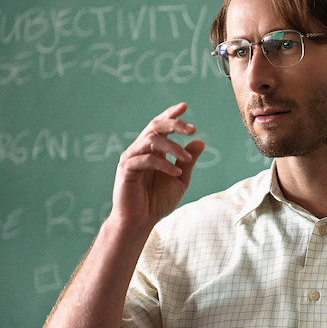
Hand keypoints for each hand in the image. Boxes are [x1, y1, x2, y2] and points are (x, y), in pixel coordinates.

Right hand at [110, 102, 205, 230]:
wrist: (141, 221)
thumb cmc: (158, 201)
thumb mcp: (180, 179)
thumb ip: (188, 161)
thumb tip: (200, 141)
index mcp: (153, 150)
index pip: (160, 126)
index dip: (171, 115)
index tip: (184, 106)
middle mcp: (141, 149)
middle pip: (155, 126)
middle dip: (174, 124)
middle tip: (192, 129)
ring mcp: (132, 158)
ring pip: (151, 140)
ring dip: (172, 147)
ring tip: (187, 158)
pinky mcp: (126, 169)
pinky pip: (146, 159)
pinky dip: (163, 164)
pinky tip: (175, 172)